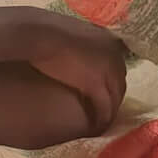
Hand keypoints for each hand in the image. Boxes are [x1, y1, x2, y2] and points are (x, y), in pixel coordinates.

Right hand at [18, 11, 126, 133]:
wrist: (38, 34)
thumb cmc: (45, 30)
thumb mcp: (68, 32)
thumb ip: (76, 42)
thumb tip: (68, 47)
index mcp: (107, 39)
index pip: (116, 64)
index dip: (109, 78)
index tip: (101, 89)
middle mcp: (113, 54)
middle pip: (119, 82)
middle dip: (112, 96)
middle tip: (103, 110)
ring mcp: (107, 69)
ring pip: (114, 97)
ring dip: (108, 111)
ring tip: (101, 123)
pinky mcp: (95, 85)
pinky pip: (104, 108)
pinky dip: (101, 119)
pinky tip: (95, 127)